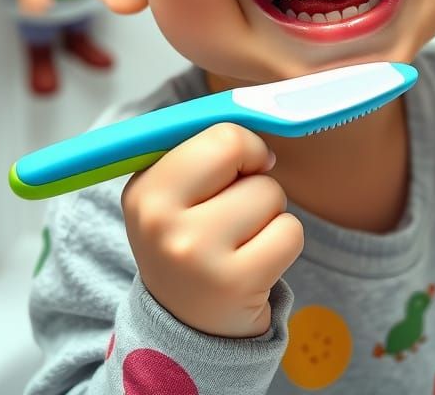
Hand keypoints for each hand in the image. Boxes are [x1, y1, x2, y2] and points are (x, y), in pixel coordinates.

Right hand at [121, 122, 303, 338]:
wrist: (188, 327)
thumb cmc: (194, 241)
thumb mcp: (177, 195)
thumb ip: (206, 149)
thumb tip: (267, 108)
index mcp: (144, 188)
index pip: (217, 134)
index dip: (240, 146)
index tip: (236, 168)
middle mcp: (159, 220)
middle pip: (241, 153)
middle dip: (255, 172)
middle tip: (238, 204)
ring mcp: (195, 255)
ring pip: (271, 193)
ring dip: (269, 213)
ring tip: (241, 241)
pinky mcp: (233, 284)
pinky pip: (290, 232)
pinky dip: (284, 243)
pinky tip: (256, 263)